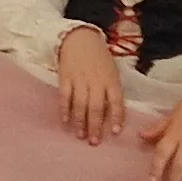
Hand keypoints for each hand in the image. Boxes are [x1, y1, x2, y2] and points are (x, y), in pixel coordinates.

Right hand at [56, 25, 125, 144]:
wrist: (80, 38)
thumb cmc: (99, 58)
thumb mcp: (112, 72)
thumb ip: (112, 90)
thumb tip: (112, 114)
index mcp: (110, 80)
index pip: (116, 102)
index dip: (116, 117)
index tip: (115, 133)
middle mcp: (96, 82)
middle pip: (96, 107)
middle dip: (95, 126)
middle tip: (94, 142)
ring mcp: (79, 80)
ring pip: (80, 104)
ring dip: (80, 122)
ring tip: (80, 135)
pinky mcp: (65, 78)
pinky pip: (64, 96)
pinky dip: (64, 109)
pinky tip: (65, 121)